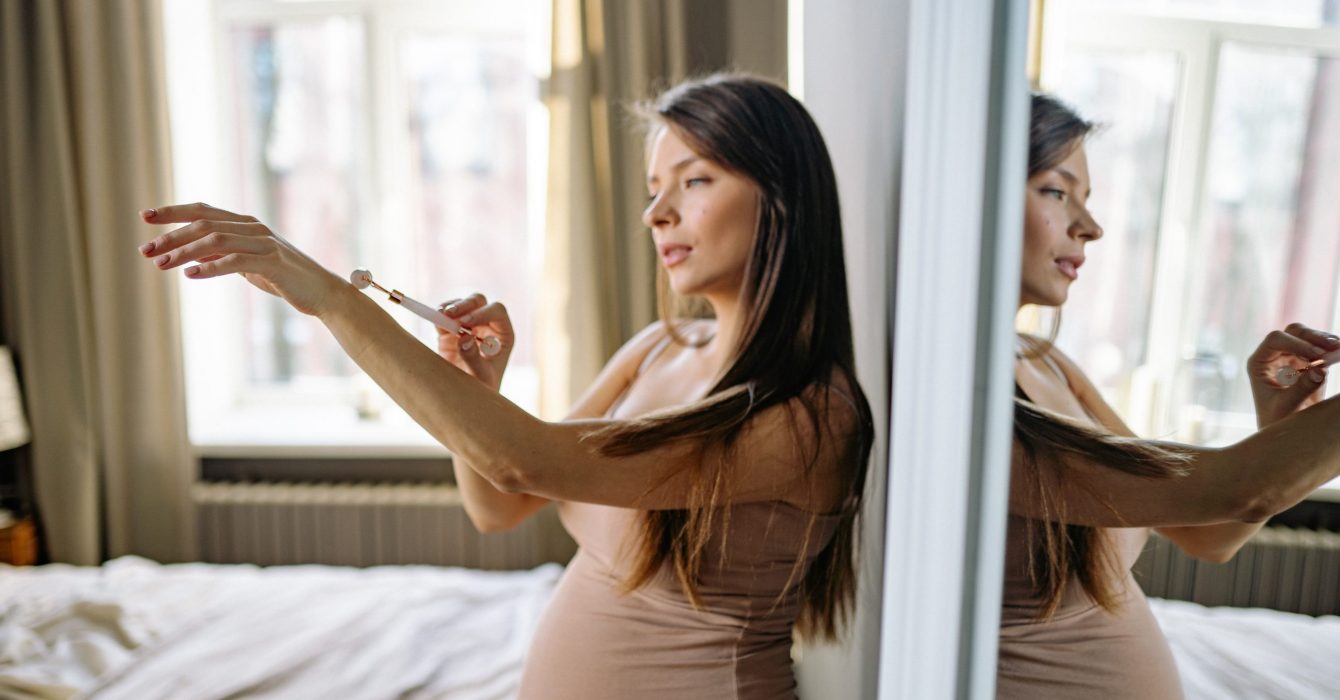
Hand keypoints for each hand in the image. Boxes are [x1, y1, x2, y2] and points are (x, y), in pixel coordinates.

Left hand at [137, 203, 342, 315]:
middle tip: (146, 250)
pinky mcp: (273, 262)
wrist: (322, 292)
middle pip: (204, 223)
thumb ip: (222, 255)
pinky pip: (236, 261)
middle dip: (171, 235)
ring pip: (216, 240)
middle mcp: (254, 227)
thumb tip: (190, 255)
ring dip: (184, 252)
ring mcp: (265, 243)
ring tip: (161, 265)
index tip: (145, 217)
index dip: (173, 211)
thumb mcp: (248, 265)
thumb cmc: (285, 279)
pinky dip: (211, 267)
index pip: (203, 210)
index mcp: (246, 224)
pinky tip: (190, 275)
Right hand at [435, 293, 514, 390]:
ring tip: (440, 315)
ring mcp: (469, 326)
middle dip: (465, 305)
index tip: (467, 322)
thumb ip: (474, 358)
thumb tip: (465, 337)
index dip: (483, 312)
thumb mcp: (481, 376)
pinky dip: (439, 315)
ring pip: (462, 304)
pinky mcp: (451, 331)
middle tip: (450, 314)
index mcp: (503, 334)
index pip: (497, 312)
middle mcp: (487, 325)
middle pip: (479, 302)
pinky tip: (435, 317)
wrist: (468, 397)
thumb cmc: (483, 388)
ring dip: (450, 307)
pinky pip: (445, 316)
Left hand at [1247, 323, 1339, 427]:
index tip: (1317, 356)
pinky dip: (1332, 350)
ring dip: (1325, 341)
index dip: (1297, 343)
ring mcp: (1290, 357)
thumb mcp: (1287, 407)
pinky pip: (1321, 350)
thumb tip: (1320, 370)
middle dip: (1314, 337)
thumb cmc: (1276, 420)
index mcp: (1259, 363)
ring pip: (1309, 337)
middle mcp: (1273, 356)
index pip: (1276, 340)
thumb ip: (1301, 389)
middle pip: (1293, 332)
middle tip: (1334, 346)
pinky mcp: (1307, 363)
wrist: (1284, 431)